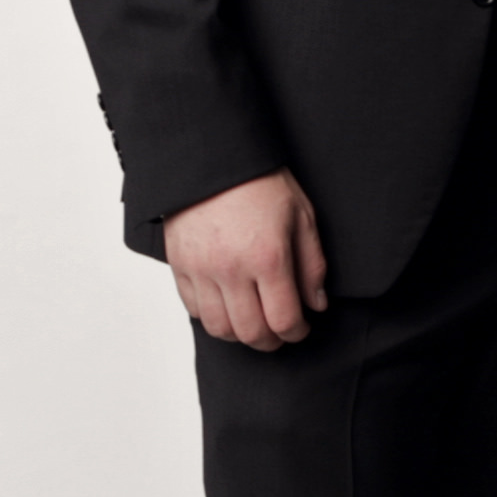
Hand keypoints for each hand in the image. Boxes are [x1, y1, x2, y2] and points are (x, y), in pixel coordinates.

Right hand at [167, 170, 327, 350]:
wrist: (212, 155)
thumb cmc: (260, 181)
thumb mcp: (301, 215)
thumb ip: (312, 264)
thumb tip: (316, 303)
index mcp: (268, 256)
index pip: (284, 320)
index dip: (297, 333)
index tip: (301, 328)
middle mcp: (232, 269)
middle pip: (251, 332)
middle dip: (271, 341)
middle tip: (279, 333)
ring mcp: (201, 269)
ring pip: (219, 328)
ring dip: (240, 334)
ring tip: (252, 324)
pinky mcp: (180, 264)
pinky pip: (194, 309)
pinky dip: (212, 317)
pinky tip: (227, 306)